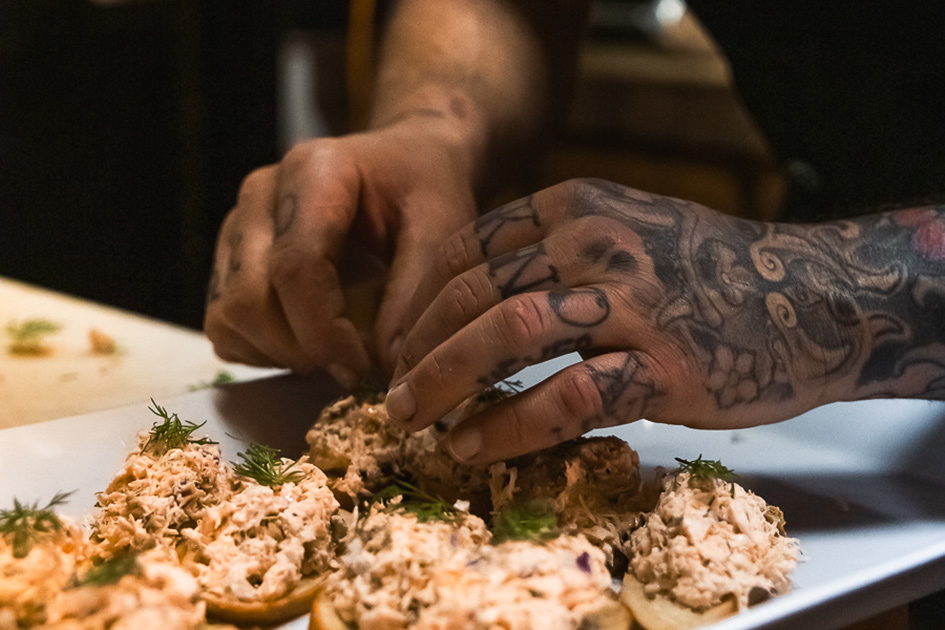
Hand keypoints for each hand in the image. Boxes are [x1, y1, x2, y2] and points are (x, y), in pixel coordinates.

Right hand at [204, 116, 478, 383]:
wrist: (405, 161)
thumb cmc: (425, 188)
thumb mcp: (443, 224)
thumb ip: (417, 289)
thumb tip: (388, 364)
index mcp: (313, 173)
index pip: (295, 267)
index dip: (324, 332)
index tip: (363, 370)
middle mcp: (260, 195)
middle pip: (249, 299)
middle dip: (301, 350)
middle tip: (355, 369)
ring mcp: (237, 227)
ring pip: (228, 317)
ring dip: (281, 354)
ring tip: (338, 353)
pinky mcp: (230, 259)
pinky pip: (225, 325)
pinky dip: (264, 351)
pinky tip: (313, 343)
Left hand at [386, 179, 862, 462]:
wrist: (812, 298)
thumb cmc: (710, 270)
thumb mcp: (625, 229)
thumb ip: (554, 250)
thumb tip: (472, 302)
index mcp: (577, 206)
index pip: (468, 248)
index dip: (417, 301)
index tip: (396, 344)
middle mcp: (597, 243)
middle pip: (476, 293)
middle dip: (417, 347)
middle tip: (390, 390)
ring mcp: (632, 303)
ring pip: (509, 335)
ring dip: (446, 382)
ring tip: (412, 420)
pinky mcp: (664, 365)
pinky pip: (566, 397)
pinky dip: (508, 425)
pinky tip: (475, 447)